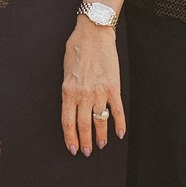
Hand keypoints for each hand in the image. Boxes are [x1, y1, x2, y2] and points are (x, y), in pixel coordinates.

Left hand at [59, 21, 122, 156]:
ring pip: (100, 121)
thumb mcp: (65, 72)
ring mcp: (99, 92)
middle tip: (86, 152)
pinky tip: (120, 134)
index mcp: (68, 91)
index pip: (67, 121)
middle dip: (84, 141)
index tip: (72, 148)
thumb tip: (70, 105)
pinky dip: (119, 124)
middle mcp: (83, 95)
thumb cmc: (76, 49)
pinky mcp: (114, 87)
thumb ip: (68, 90)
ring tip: (100, 146)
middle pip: (84, 125)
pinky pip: (117, 110)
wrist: (93, 34)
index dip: (70, 137)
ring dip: (100, 136)